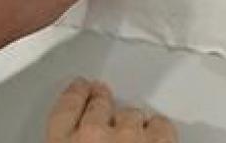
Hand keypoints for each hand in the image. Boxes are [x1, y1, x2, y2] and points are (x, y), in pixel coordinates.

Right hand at [48, 79, 177, 142]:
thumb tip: (74, 141)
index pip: (64, 110)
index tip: (79, 88)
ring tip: (132, 126)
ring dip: (131, 121)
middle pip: (98, 106)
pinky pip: (161, 126)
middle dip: (101, 101)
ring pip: (131, 114)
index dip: (74, 96)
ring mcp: (130, 137)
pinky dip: (159, 130)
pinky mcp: (160, 142)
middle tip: (102, 93)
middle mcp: (93, 136)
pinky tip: (156, 133)